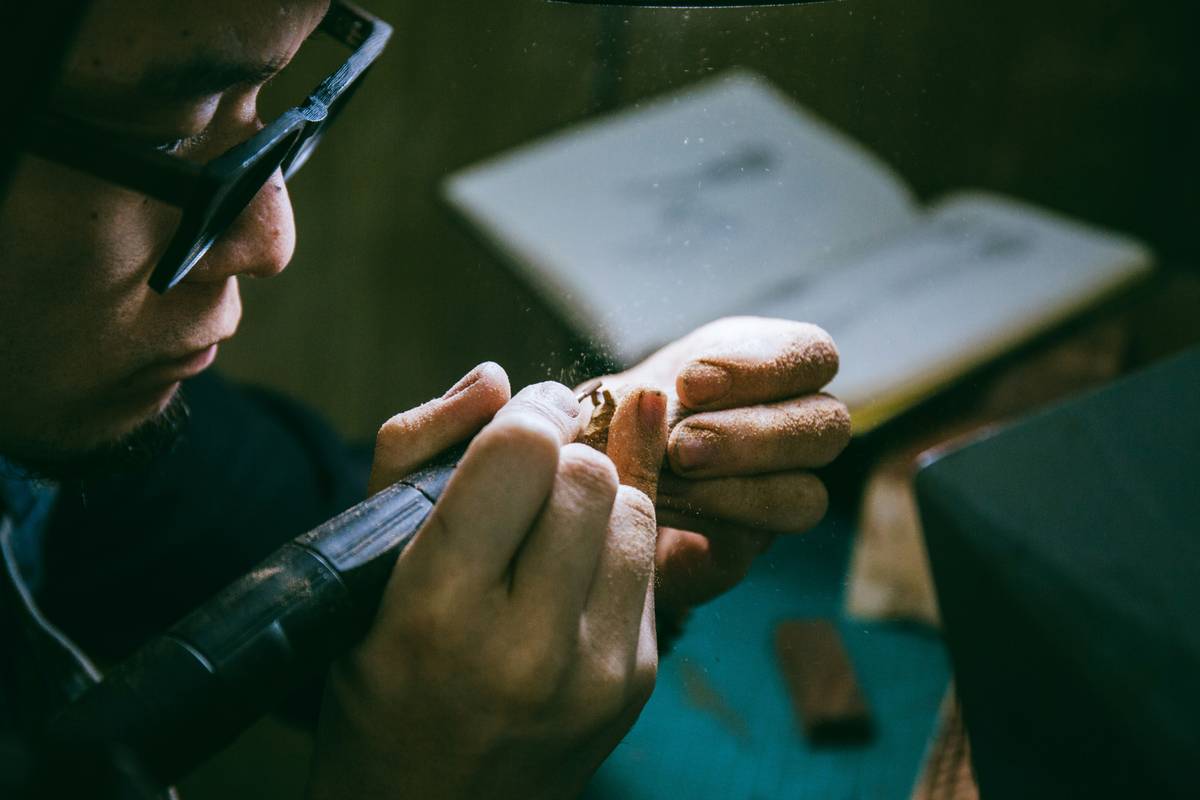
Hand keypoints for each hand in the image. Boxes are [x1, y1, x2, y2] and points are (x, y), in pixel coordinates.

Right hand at [308, 363, 669, 799]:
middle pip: (591, 473)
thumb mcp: (364, 565)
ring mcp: (596, 671)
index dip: (528, 412)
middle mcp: (527, 645)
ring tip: (548, 529)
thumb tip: (498, 378)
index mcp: (440, 608)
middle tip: (528, 474)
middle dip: (560, 456)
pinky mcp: (638, 682)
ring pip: (635, 511)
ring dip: (595, 499)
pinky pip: (648, 564)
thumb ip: (415, 450)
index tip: (521, 414)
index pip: (523, 454)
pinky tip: (570, 576)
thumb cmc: (380, 678)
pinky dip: (613, 549)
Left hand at [596, 317, 850, 615]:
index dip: (766, 368)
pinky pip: (753, 541)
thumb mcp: (607, 397)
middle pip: (828, 427)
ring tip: (666, 482)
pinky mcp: (742, 548)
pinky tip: (656, 508)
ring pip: (806, 496)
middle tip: (682, 446)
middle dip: (751, 435)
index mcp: (758, 366)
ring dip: (734, 488)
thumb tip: (642, 405)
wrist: (573, 495)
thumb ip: (626, 398)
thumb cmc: (598, 425)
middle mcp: (784, 429)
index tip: (690, 382)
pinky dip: (704, 524)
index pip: (813, 356)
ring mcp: (774, 494)